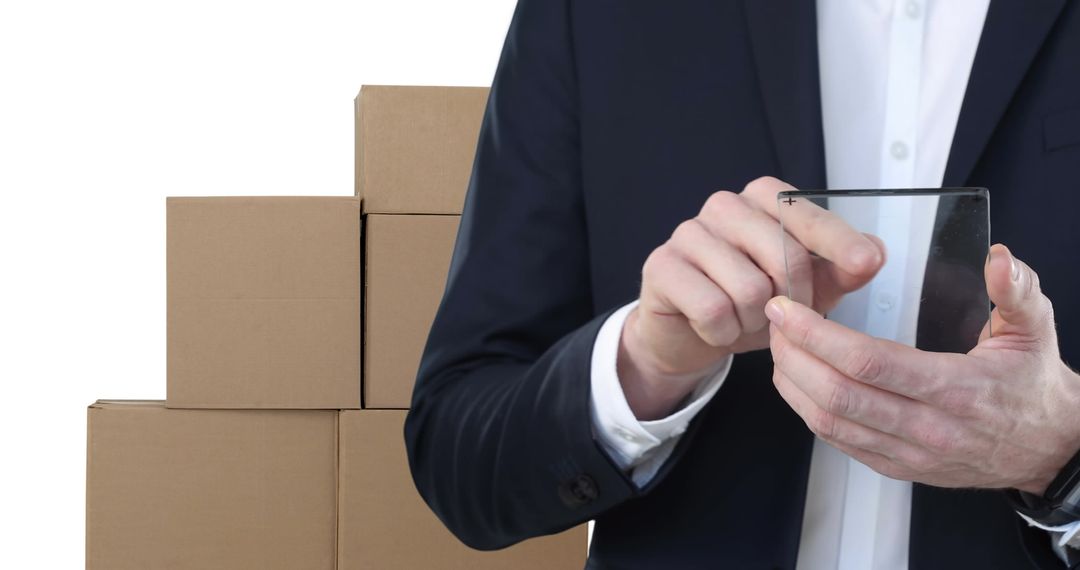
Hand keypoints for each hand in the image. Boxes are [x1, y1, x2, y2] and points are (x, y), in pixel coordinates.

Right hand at [619, 176, 884, 419]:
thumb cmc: (752, 304)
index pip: (809, 215)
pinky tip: (715, 328)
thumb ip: (841, 270)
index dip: (840, 245)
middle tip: (784, 317)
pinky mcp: (661, 265)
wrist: (691, 335)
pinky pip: (712, 310)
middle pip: (784, 255)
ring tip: (744, 321)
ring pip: (749, 288)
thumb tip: (875, 252)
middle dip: (795, 301)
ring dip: (754, 321)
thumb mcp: (808, 290)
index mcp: (762, 198)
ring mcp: (688, 232)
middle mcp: (725, 205)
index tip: (866, 264)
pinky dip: (722, 333)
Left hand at [767, 244, 1079, 493]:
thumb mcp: (1036, 330)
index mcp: (956, 389)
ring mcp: (908, 453)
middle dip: (792, 354)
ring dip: (792, 382)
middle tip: (773, 320)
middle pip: (837, 395)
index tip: (787, 308)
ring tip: (778, 344)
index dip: (818, 335)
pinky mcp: (896, 467)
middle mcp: (927, 428)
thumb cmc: (1032, 384)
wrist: (1048, 448)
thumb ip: (1016, 291)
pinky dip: (806, 409)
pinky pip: (837, 442)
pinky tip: (795, 378)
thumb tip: (998, 258)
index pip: (869, 362)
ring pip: (829, 423)